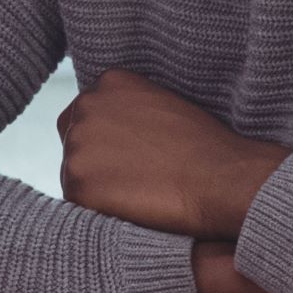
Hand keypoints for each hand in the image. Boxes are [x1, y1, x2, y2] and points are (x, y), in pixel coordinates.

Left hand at [60, 68, 288, 243]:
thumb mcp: (163, 106)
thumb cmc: (205, 148)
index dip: (105, 140)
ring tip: (137, 194)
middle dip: (94, 160)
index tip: (127, 156)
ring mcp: (78, 144)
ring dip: (97, 187)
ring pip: (74, 173)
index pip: (87, 114)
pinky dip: (99, 210)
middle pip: (73, 140)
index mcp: (110, 82)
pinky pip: (77, 203)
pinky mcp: (77, 182)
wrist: (219, 178)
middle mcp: (87, 106)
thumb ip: (131, 111)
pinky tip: (131, 207)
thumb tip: (116, 134)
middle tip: (130, 179)